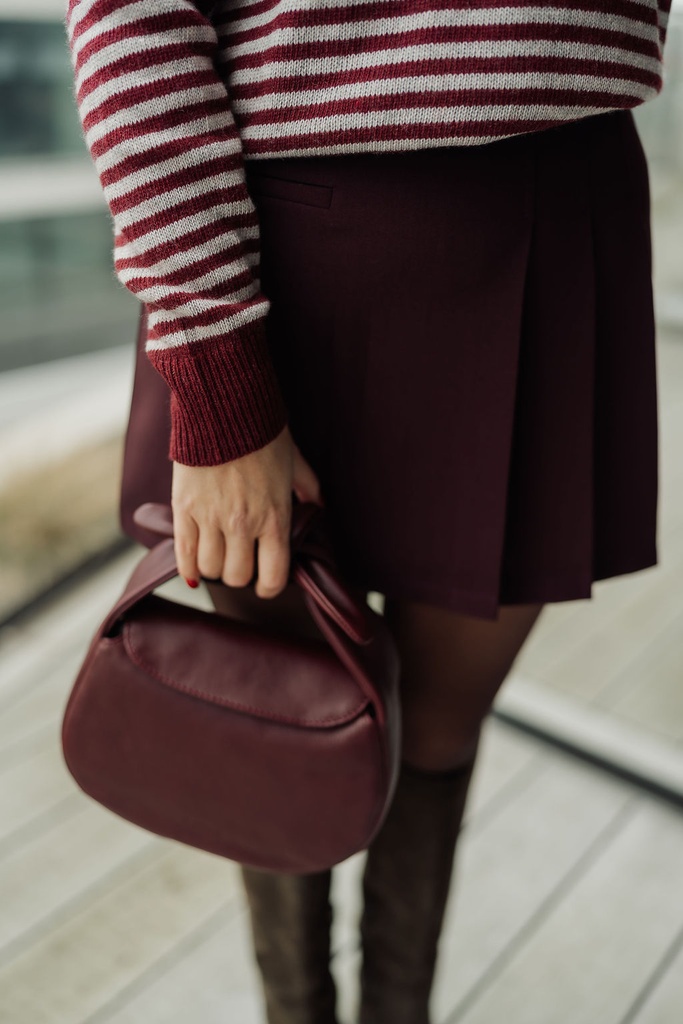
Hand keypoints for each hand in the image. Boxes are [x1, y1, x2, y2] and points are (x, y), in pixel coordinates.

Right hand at [171, 425, 323, 598]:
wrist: (223, 405)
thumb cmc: (262, 431)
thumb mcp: (294, 460)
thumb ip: (308, 488)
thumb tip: (319, 507)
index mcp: (275, 517)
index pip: (273, 576)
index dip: (270, 588)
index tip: (266, 584)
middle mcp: (244, 524)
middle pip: (237, 577)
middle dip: (240, 575)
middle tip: (240, 561)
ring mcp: (211, 518)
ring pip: (210, 569)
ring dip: (214, 567)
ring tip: (218, 554)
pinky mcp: (184, 508)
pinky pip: (183, 554)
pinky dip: (187, 566)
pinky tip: (193, 564)